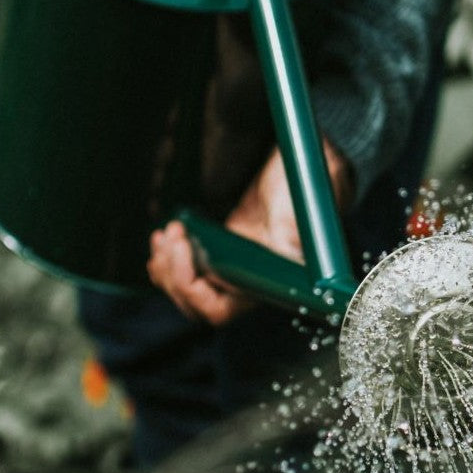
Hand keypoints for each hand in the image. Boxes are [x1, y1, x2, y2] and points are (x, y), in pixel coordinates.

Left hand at [148, 141, 352, 324]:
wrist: (303, 162)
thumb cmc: (306, 187)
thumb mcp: (298, 212)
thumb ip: (291, 238)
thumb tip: (287, 259)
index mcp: (265, 282)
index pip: (217, 310)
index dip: (192, 290)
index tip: (183, 251)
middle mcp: (247, 280)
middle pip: (194, 302)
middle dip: (173, 274)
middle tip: (171, 237)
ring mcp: (232, 264)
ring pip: (185, 286)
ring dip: (166, 266)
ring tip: (165, 235)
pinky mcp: (222, 247)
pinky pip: (187, 266)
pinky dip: (169, 256)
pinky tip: (166, 236)